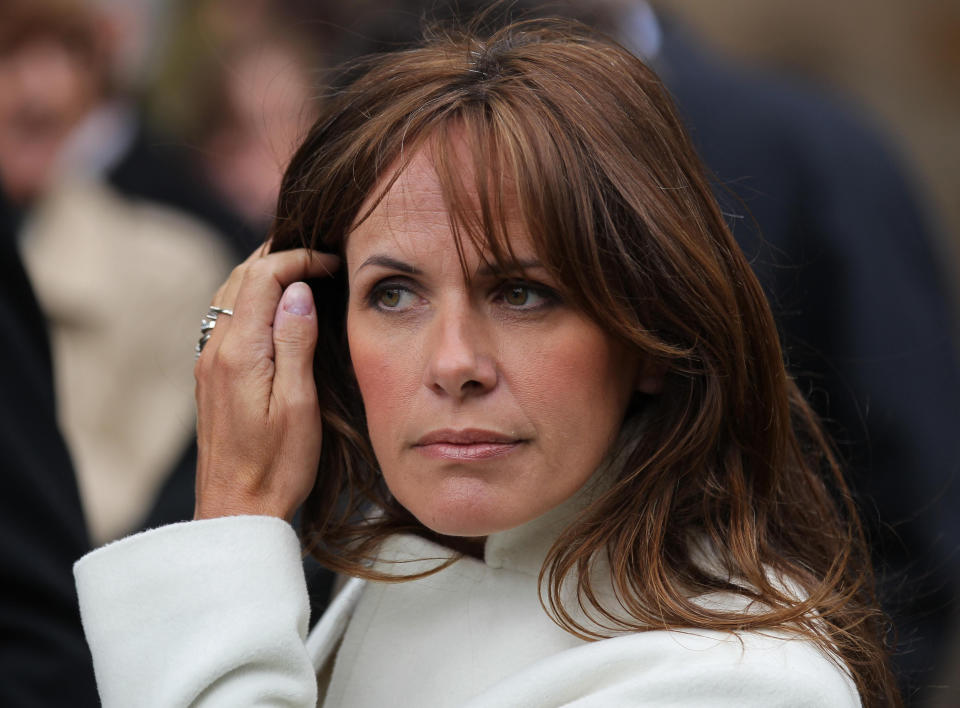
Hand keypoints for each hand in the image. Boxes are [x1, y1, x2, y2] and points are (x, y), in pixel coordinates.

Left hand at [193, 245, 339, 520]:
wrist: (237, 508)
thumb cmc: (277, 465)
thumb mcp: (299, 404)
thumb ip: (295, 342)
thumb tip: (299, 291)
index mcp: (240, 352)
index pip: (264, 276)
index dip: (300, 258)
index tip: (334, 262)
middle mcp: (216, 350)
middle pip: (242, 276)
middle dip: (281, 256)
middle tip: (322, 257)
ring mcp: (208, 362)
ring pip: (230, 294)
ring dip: (264, 274)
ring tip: (302, 272)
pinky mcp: (211, 375)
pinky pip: (227, 317)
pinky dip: (252, 297)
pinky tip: (275, 307)